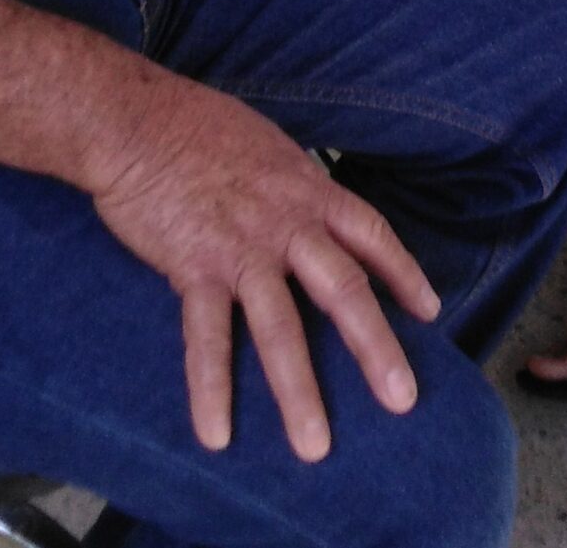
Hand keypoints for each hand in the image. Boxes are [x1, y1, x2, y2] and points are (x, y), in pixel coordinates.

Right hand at [92, 75, 440, 460]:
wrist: (137, 120)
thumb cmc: (197, 125)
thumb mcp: (268, 147)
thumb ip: (293, 187)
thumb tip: (308, 210)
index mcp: (309, 190)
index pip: (372, 234)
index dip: (403, 273)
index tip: (429, 311)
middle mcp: (286, 223)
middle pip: (344, 290)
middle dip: (375, 349)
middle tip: (402, 401)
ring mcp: (242, 249)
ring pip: (281, 328)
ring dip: (299, 391)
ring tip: (315, 446)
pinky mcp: (194, 269)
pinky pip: (206, 339)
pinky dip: (211, 389)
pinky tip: (216, 434)